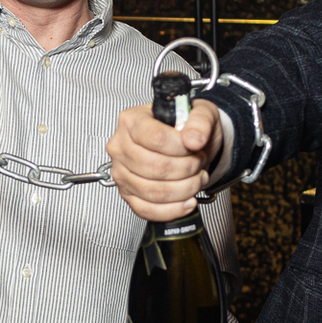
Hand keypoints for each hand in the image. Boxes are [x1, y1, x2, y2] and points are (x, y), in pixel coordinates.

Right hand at [106, 99, 221, 221]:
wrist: (185, 143)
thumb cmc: (186, 128)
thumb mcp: (200, 113)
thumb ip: (200, 121)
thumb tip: (193, 139)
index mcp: (132, 121)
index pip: (156, 138)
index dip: (182, 148)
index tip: (196, 146)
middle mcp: (121, 146)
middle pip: (155, 167)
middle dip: (187, 169)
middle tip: (199, 163)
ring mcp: (121, 172)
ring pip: (153, 191)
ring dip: (184, 189)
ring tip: (196, 179)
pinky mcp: (127, 194)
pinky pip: (147, 209)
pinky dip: (172, 209)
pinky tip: (187, 200)